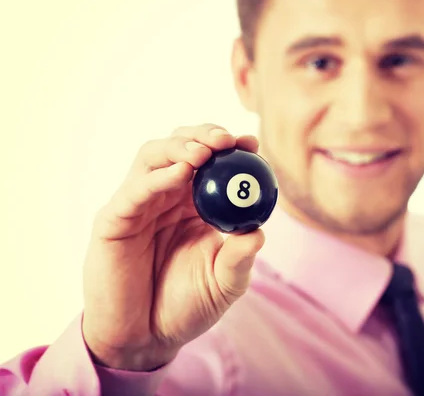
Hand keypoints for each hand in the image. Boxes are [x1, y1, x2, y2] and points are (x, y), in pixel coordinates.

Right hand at [81, 124, 264, 370]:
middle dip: (204, 135)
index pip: (211, 162)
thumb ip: (240, 259)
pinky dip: (157, 178)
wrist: (146, 339)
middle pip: (180, 147)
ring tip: (205, 152)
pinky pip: (133, 191)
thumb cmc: (186, 307)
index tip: (252, 144)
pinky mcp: (113, 220)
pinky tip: (182, 173)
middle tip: (227, 140)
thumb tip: (259, 231)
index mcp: (193, 204)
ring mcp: (138, 205)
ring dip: (179, 147)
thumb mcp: (224, 284)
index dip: (231, 147)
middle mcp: (166, 197)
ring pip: (153, 157)